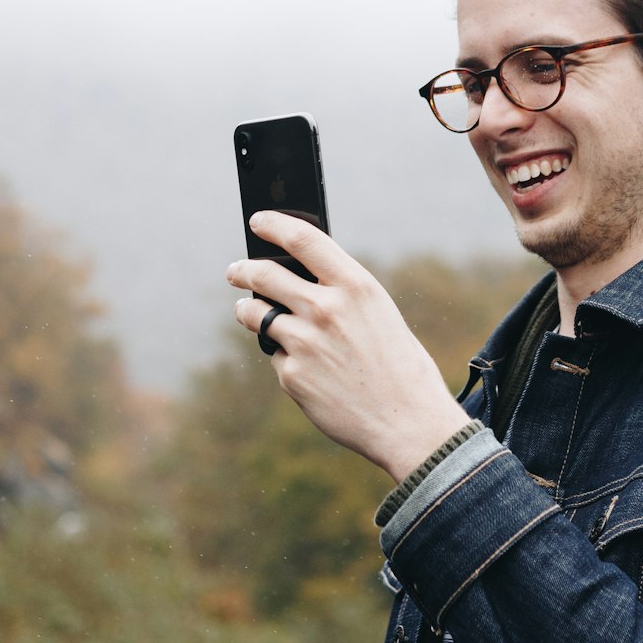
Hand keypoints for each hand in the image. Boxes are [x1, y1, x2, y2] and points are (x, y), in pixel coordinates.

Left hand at [225, 212, 469, 480]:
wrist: (408, 422)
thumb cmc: (399, 365)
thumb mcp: (378, 314)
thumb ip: (341, 293)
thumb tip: (296, 279)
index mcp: (355, 286)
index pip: (302, 239)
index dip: (274, 225)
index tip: (258, 221)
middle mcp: (326, 308)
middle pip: (264, 274)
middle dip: (242, 269)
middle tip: (235, 270)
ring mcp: (304, 343)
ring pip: (255, 314)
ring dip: (248, 311)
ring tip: (248, 312)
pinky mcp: (291, 375)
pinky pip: (274, 356)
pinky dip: (282, 357)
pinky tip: (306, 367)